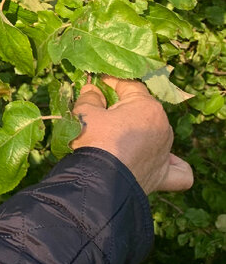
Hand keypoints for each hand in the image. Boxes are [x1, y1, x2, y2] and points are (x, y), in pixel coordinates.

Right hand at [72, 76, 192, 193]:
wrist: (99, 182)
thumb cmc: (95, 141)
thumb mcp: (85, 113)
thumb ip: (90, 98)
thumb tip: (92, 90)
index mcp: (147, 107)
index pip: (129, 86)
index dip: (112, 81)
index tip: (99, 81)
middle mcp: (163, 127)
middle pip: (145, 110)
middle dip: (127, 108)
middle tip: (103, 112)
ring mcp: (165, 152)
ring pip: (159, 135)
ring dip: (144, 133)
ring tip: (122, 138)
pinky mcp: (163, 175)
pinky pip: (178, 170)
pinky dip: (171, 164)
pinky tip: (161, 162)